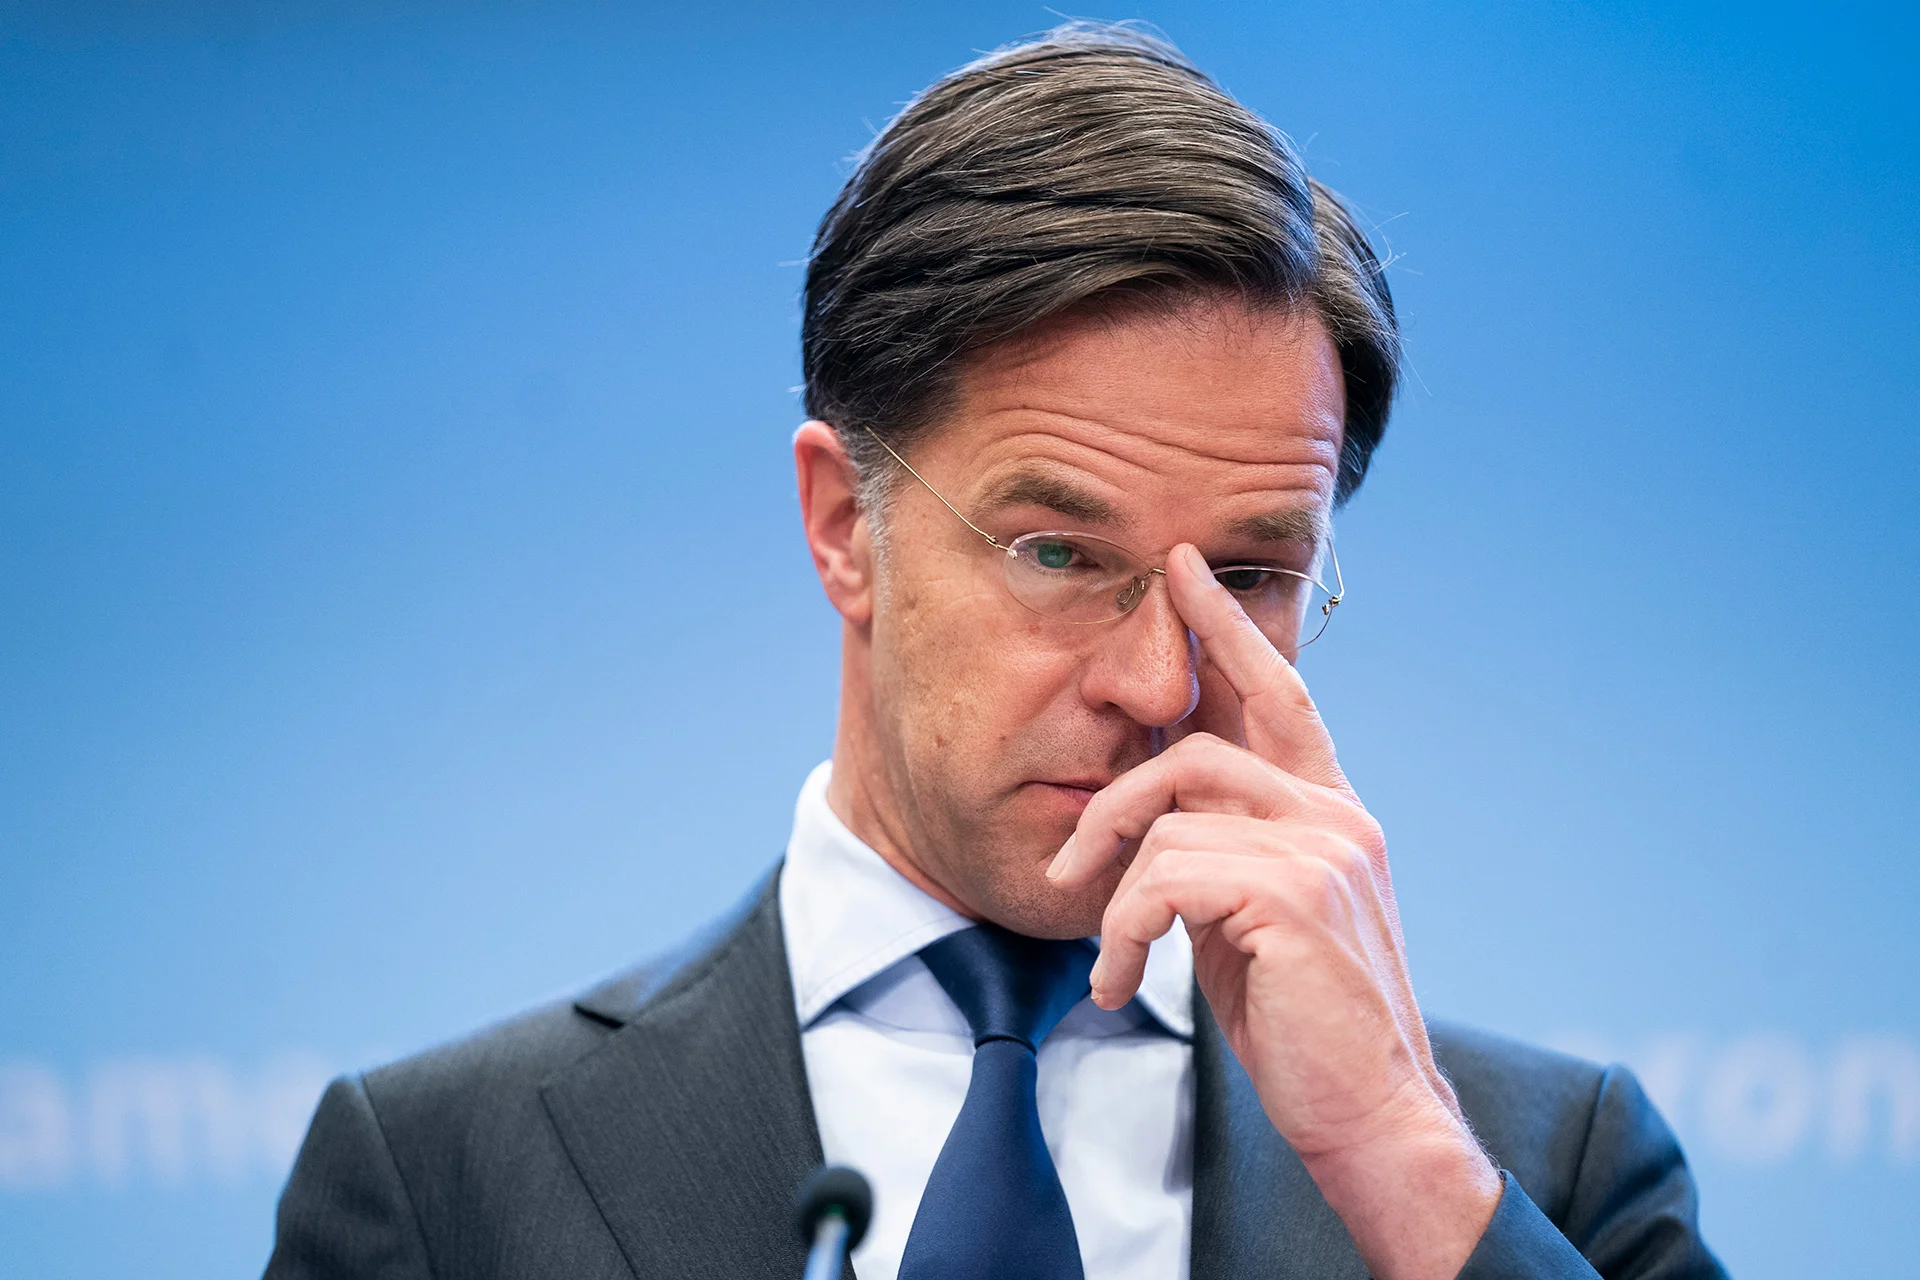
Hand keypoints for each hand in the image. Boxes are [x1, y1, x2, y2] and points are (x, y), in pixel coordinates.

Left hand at [1046, 544, 1500, 1279]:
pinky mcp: (1291, 896)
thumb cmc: (1303, 1023)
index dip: (1228, 627)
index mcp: (1331, 812)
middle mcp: (1336, 815)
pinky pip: (1163, 877)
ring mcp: (1321, 850)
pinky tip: (1119, 982)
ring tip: (1108, 962)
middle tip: (1065, 865)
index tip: (1182, 569)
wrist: (1370, 1116)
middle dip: (1113, 800)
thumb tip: (1155, 815)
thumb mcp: (1253, 918)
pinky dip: (1121, 931)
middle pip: (1197, 747)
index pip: (1278, 693)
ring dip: (1113, 894)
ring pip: (1170, 818)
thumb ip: (1221, 851)